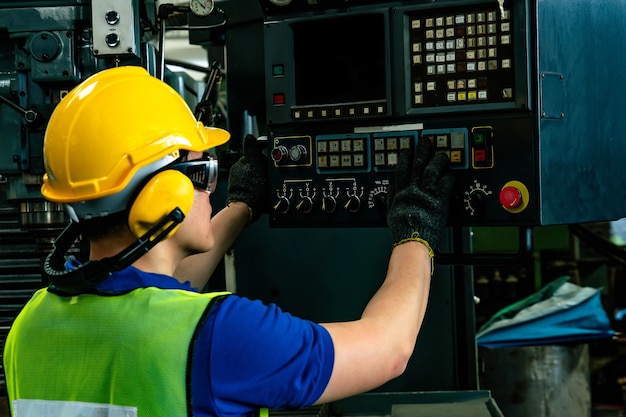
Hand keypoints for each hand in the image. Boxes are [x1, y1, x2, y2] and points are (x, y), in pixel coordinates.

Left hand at [226, 135, 267, 223]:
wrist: (245, 207)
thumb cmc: (254, 191)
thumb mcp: (260, 167)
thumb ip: (254, 150)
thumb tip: (249, 136)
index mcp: (246, 159)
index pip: (253, 145)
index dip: (260, 146)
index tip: (265, 148)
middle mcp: (238, 165)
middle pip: (252, 160)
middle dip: (259, 164)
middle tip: (267, 172)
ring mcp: (235, 175)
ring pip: (248, 169)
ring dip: (255, 173)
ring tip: (262, 182)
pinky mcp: (234, 184)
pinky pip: (244, 178)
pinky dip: (249, 180)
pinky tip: (256, 187)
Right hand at [386, 136, 454, 250]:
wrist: (412, 239)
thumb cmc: (402, 230)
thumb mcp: (390, 211)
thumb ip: (391, 197)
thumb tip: (391, 186)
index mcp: (401, 192)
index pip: (402, 169)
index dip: (405, 158)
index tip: (408, 151)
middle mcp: (413, 189)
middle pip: (417, 164)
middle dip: (422, 151)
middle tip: (426, 142)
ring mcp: (427, 193)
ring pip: (432, 169)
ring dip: (437, 160)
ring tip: (442, 154)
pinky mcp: (439, 199)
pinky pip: (446, 183)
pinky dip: (449, 177)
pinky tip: (451, 174)